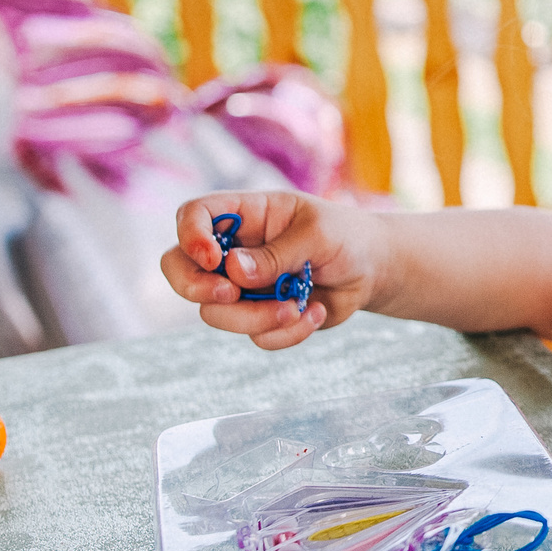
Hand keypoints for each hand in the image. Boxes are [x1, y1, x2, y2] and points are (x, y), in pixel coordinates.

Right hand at [160, 191, 387, 349]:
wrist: (373, 271)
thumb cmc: (346, 236)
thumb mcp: (318, 234)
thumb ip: (277, 252)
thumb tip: (234, 270)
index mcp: (244, 215)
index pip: (193, 215)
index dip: (190, 236)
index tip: (213, 259)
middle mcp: (233, 250)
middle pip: (178, 268)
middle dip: (196, 288)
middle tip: (230, 295)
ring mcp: (242, 287)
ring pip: (215, 312)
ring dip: (256, 317)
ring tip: (297, 306)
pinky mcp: (260, 316)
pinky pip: (254, 336)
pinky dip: (286, 332)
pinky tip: (316, 313)